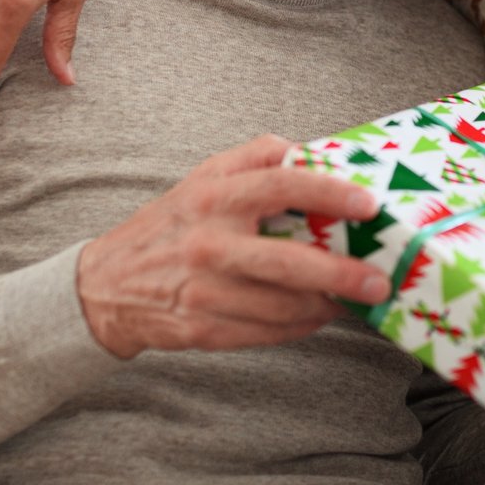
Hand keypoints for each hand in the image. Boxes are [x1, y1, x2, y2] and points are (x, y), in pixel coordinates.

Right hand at [78, 134, 394, 358]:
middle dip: (342, 275)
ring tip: (353, 300)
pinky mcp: (203, 329)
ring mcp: (205, 290)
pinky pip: (267, 333)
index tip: (367, 205)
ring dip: (326, 306)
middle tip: (378, 280)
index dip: (329, 194)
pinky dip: (300, 326)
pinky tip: (317, 315)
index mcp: (213, 197)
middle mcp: (208, 243)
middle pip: (288, 262)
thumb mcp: (204, 178)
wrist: (106, 285)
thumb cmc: (170, 225)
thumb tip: (314, 151)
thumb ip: (256, 157)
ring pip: (283, 306)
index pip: (281, 185)